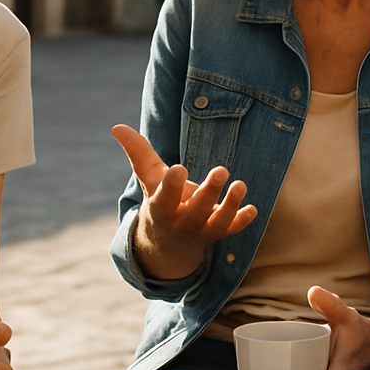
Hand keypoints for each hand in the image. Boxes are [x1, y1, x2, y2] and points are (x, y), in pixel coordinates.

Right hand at [112, 124, 256, 279]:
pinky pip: (231, 230)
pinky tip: (253, 208)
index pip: (165, 198)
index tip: (179, 167)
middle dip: (209, 192)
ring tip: (240, 185)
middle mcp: (181, 222)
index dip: (172, 185)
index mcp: (161, 208)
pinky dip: (242, 221)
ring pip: (217, 222)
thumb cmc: (159, 199)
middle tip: (222, 169)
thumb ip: (137, 152)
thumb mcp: (148, 178)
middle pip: (196, 210)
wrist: (168, 242)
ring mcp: (201, 230)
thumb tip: (117, 126)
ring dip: (230, 206)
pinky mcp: (218, 233)